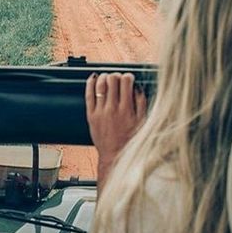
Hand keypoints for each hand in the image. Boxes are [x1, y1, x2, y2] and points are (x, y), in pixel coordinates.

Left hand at [85, 72, 146, 191]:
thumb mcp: (142, 123)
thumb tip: (137, 87)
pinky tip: (93, 78)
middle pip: (112, 80)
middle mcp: (112, 109)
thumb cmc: (130, 141)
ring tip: (108, 77)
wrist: (115, 156)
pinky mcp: (91, 116)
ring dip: (104, 77)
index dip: (128, 76)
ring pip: (100, 85)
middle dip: (117, 75)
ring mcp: (100, 112)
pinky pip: (88, 95)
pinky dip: (90, 84)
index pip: (126, 82)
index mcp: (126, 109)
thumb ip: (141, 103)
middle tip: (119, 79)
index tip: (129, 78)